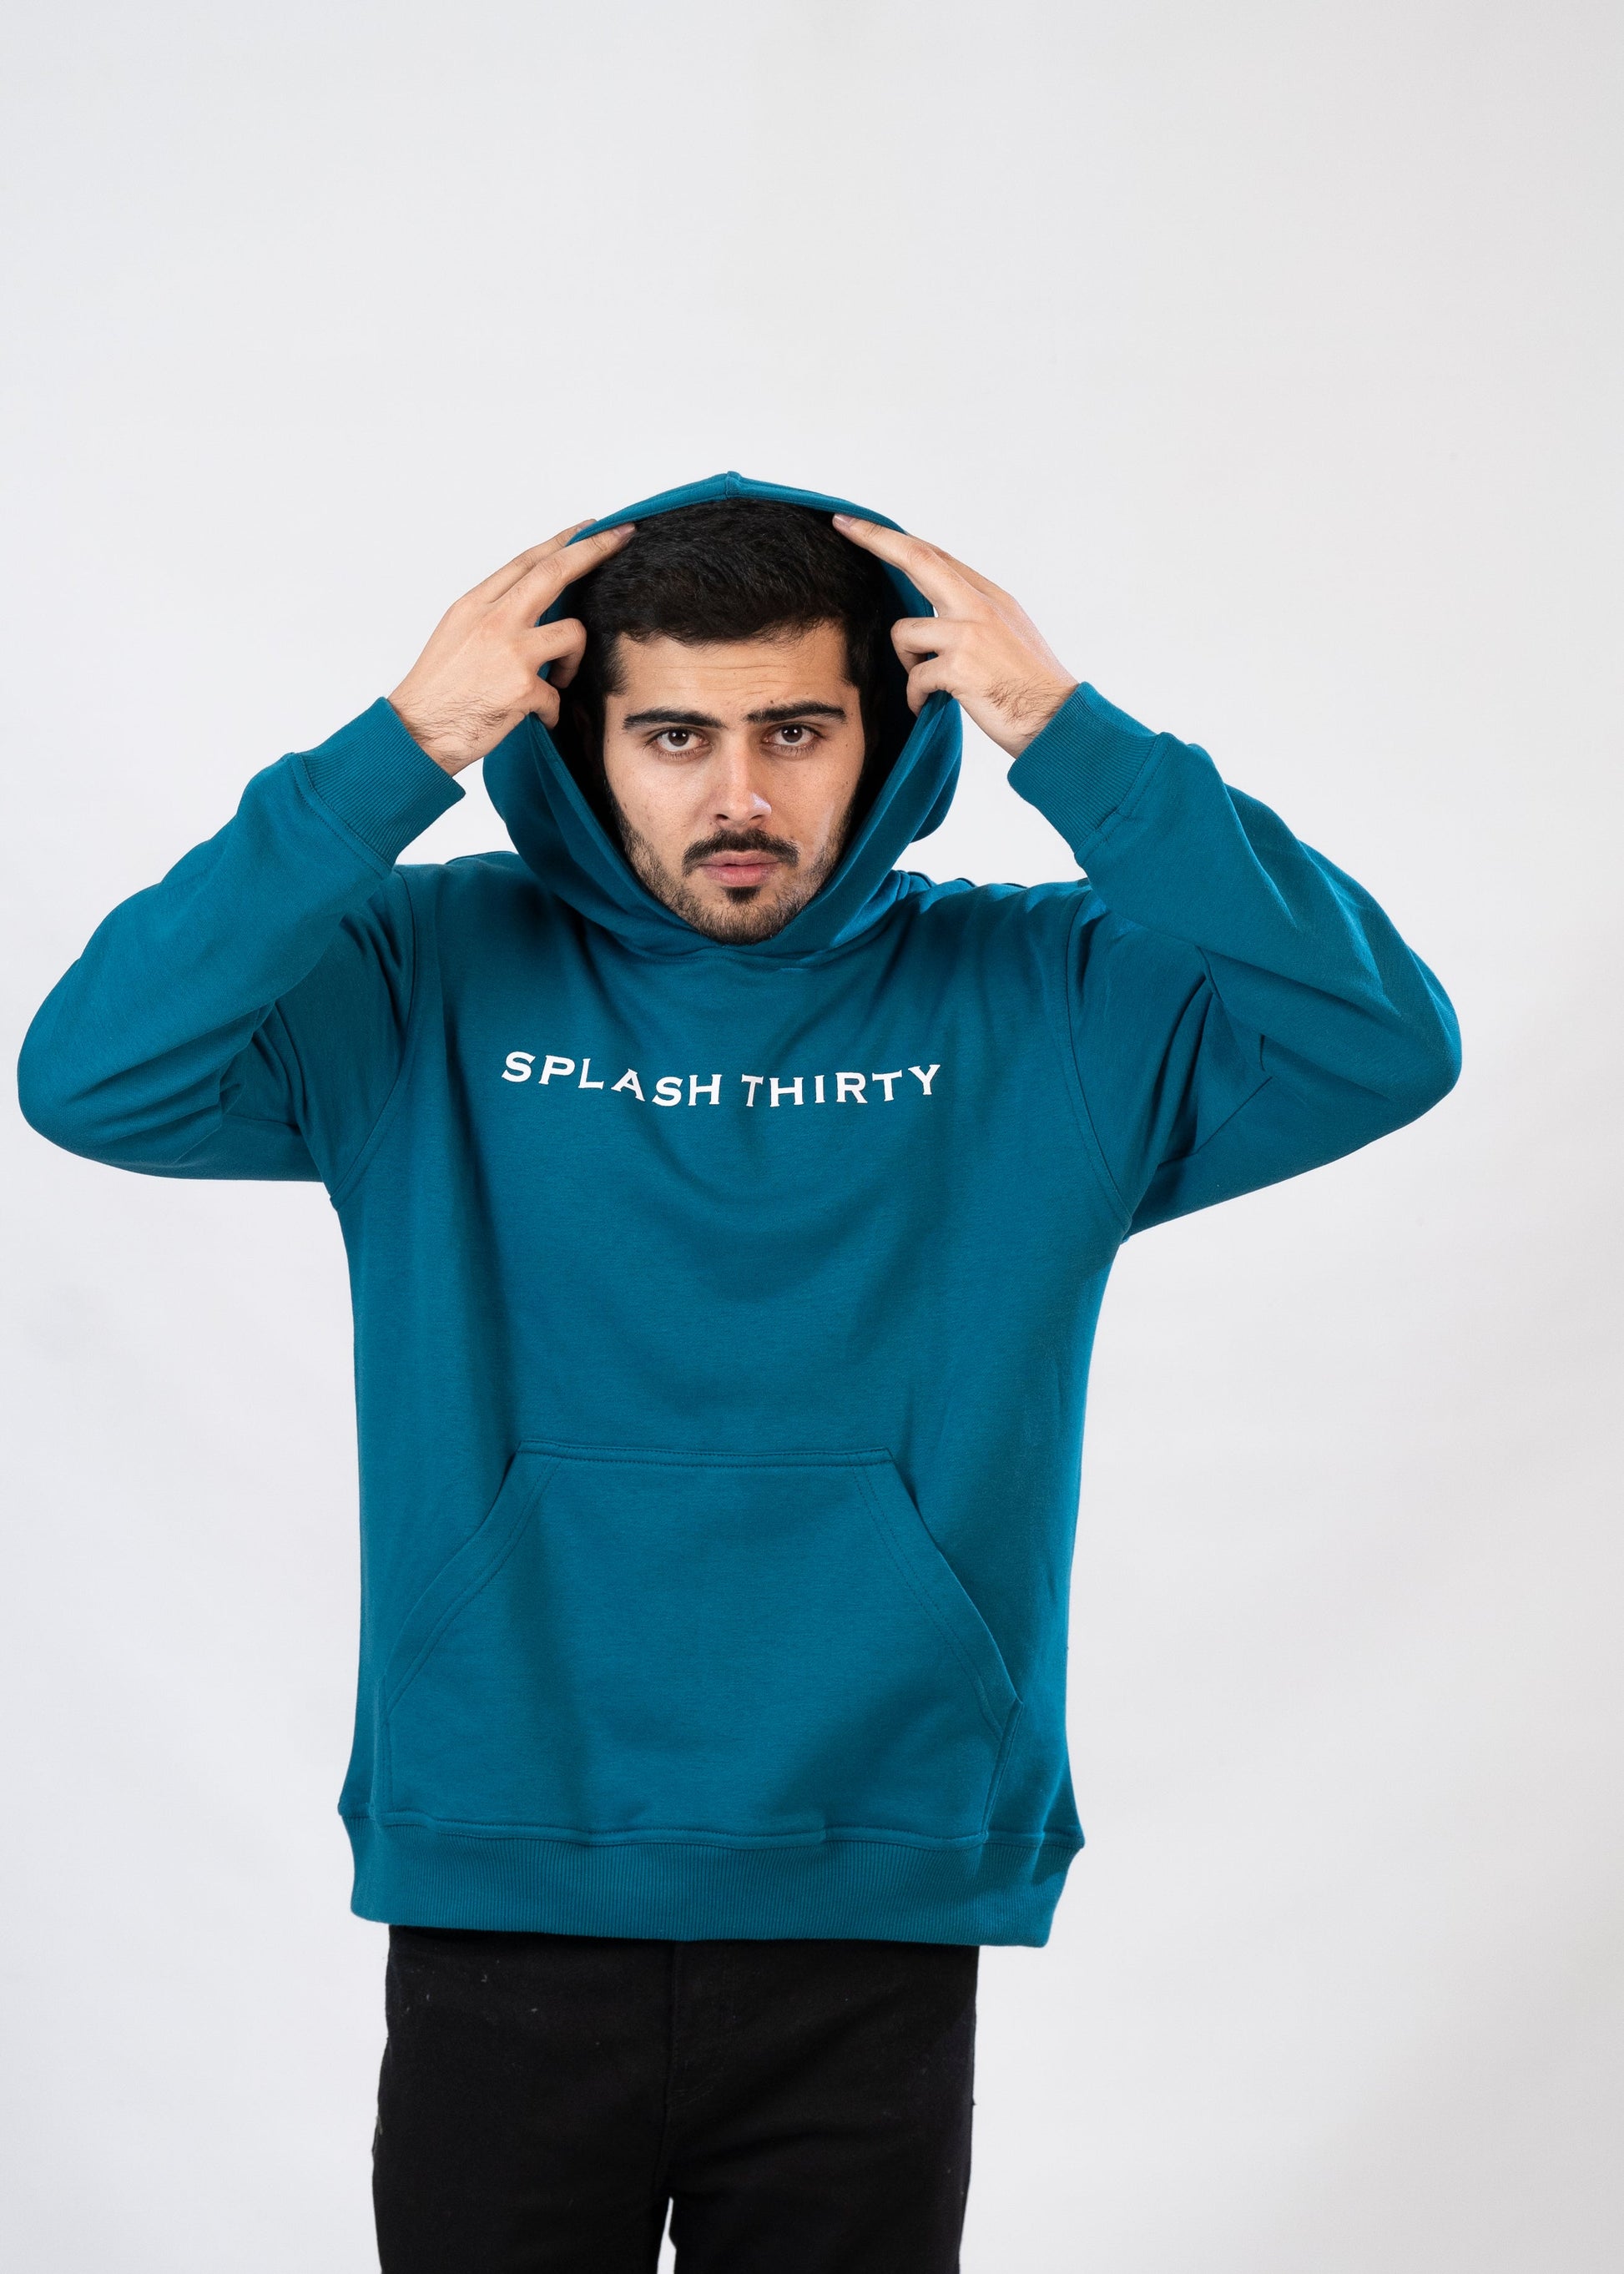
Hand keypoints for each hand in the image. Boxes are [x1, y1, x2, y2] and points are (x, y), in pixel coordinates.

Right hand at [388, 520, 634, 773]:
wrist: (416, 733)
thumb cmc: (437, 692)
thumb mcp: (457, 635)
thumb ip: (494, 616)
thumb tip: (533, 607)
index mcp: (475, 605)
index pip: (527, 562)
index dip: (563, 542)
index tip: (589, 528)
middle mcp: (493, 619)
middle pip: (555, 572)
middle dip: (594, 550)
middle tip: (622, 537)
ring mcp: (509, 651)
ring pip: (573, 633)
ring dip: (573, 661)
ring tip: (555, 682)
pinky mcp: (523, 687)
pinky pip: (559, 694)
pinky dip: (551, 710)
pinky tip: (534, 717)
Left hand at [832, 515, 1076, 758]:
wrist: (1057, 721)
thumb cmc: (1030, 689)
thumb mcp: (1006, 638)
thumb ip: (971, 618)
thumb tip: (933, 617)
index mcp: (990, 597)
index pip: (935, 556)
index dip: (895, 539)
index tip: (861, 524)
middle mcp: (980, 605)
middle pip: (917, 558)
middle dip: (875, 539)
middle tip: (842, 524)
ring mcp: (970, 633)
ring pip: (904, 632)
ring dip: (907, 663)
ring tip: (929, 686)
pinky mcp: (960, 666)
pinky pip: (915, 677)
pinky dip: (917, 697)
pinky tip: (932, 706)